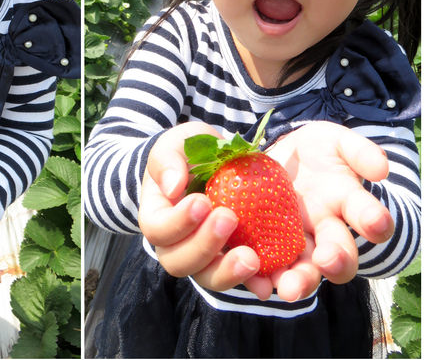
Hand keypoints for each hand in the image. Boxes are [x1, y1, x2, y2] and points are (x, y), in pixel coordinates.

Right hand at [139, 122, 278, 298]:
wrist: (215, 165)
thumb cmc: (191, 154)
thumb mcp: (177, 144)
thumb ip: (167, 159)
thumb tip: (172, 187)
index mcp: (157, 215)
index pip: (157, 229)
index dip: (177, 222)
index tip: (203, 201)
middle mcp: (174, 243)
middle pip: (177, 261)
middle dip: (203, 245)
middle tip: (229, 218)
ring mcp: (203, 256)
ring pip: (206, 277)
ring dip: (226, 271)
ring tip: (251, 257)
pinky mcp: (229, 260)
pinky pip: (237, 278)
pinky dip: (252, 280)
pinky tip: (267, 276)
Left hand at [266, 122, 391, 288]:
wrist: (272, 160)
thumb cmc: (313, 152)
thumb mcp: (335, 142)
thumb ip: (358, 151)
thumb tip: (381, 168)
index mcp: (346, 205)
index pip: (368, 219)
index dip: (374, 222)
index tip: (374, 223)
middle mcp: (324, 230)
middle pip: (337, 255)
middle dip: (336, 261)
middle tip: (328, 261)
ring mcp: (293, 240)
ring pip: (304, 270)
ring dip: (300, 280)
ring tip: (289, 288)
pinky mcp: (262, 245)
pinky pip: (264, 267)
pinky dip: (261, 279)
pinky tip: (258, 284)